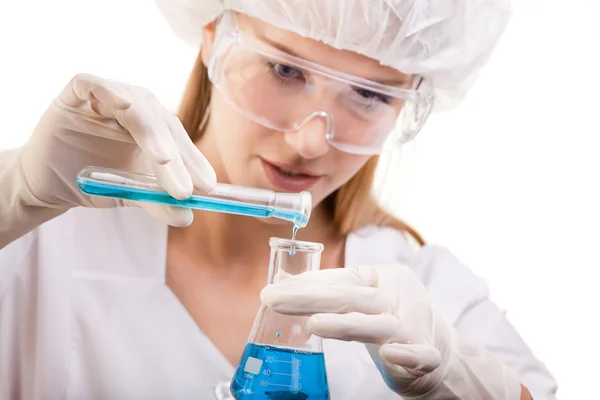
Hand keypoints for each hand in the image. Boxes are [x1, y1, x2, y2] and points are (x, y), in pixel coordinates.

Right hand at [16, 73, 215, 225]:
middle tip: (185, 190)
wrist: (48, 182)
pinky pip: (93, 84)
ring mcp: (107, 98)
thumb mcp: (130, 195)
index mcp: (154, 128)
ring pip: (137, 107)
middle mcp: (136, 108)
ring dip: (152, 135)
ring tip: (164, 162)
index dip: (194, 162)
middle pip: (163, 124)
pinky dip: (109, 91)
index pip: (179, 140)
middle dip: (176, 158)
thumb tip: (188, 216)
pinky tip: (124, 105)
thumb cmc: (94, 182)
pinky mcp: (76, 93)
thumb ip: (157, 202)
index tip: (208, 188)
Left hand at [260, 265, 521, 398]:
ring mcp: (413, 325)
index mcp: (380, 278)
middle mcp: (397, 296)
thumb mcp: (358, 300)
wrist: (441, 350)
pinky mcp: (428, 355)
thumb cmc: (390, 319)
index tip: (270, 292)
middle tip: (275, 301)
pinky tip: (391, 354)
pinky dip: (407, 354)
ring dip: (347, 325)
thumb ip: (325, 290)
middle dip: (312, 298)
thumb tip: (281, 280)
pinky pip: (420, 354)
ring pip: (380, 324)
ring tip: (313, 325)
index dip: (304, 286)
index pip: (338, 279)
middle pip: (353, 296)